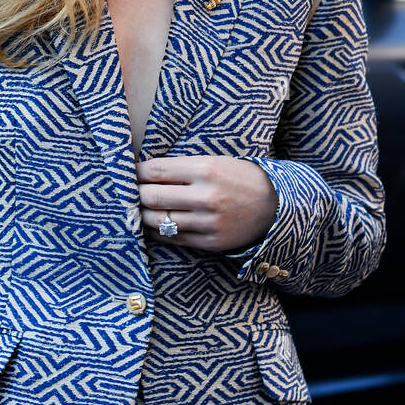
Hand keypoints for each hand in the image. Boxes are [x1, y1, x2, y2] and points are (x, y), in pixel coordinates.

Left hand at [137, 154, 278, 251]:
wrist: (274, 205)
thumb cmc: (239, 178)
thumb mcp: (215, 162)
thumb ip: (182, 167)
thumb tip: (144, 172)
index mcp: (206, 169)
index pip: (156, 170)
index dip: (137, 172)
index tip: (130, 172)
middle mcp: (205, 197)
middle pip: (151, 197)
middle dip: (135, 194)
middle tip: (130, 191)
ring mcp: (208, 222)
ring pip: (158, 221)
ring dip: (143, 215)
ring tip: (140, 208)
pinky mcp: (210, 242)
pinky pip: (173, 238)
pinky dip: (159, 231)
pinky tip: (156, 223)